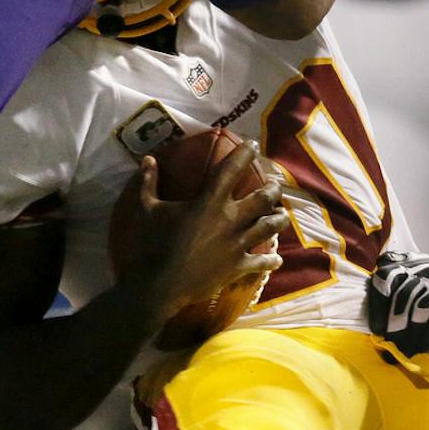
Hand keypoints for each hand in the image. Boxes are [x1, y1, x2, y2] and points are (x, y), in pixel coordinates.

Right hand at [115, 141, 284, 322]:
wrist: (159, 285)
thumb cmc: (152, 244)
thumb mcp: (146, 209)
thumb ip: (148, 182)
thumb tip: (148, 158)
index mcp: (210, 201)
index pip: (232, 169)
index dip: (245, 153)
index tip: (253, 144)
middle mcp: (230, 219)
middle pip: (263, 198)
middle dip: (273, 189)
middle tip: (275, 185)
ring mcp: (237, 244)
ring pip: (270, 227)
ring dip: (278, 219)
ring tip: (282, 215)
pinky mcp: (238, 267)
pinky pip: (262, 262)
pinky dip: (271, 260)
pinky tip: (277, 260)